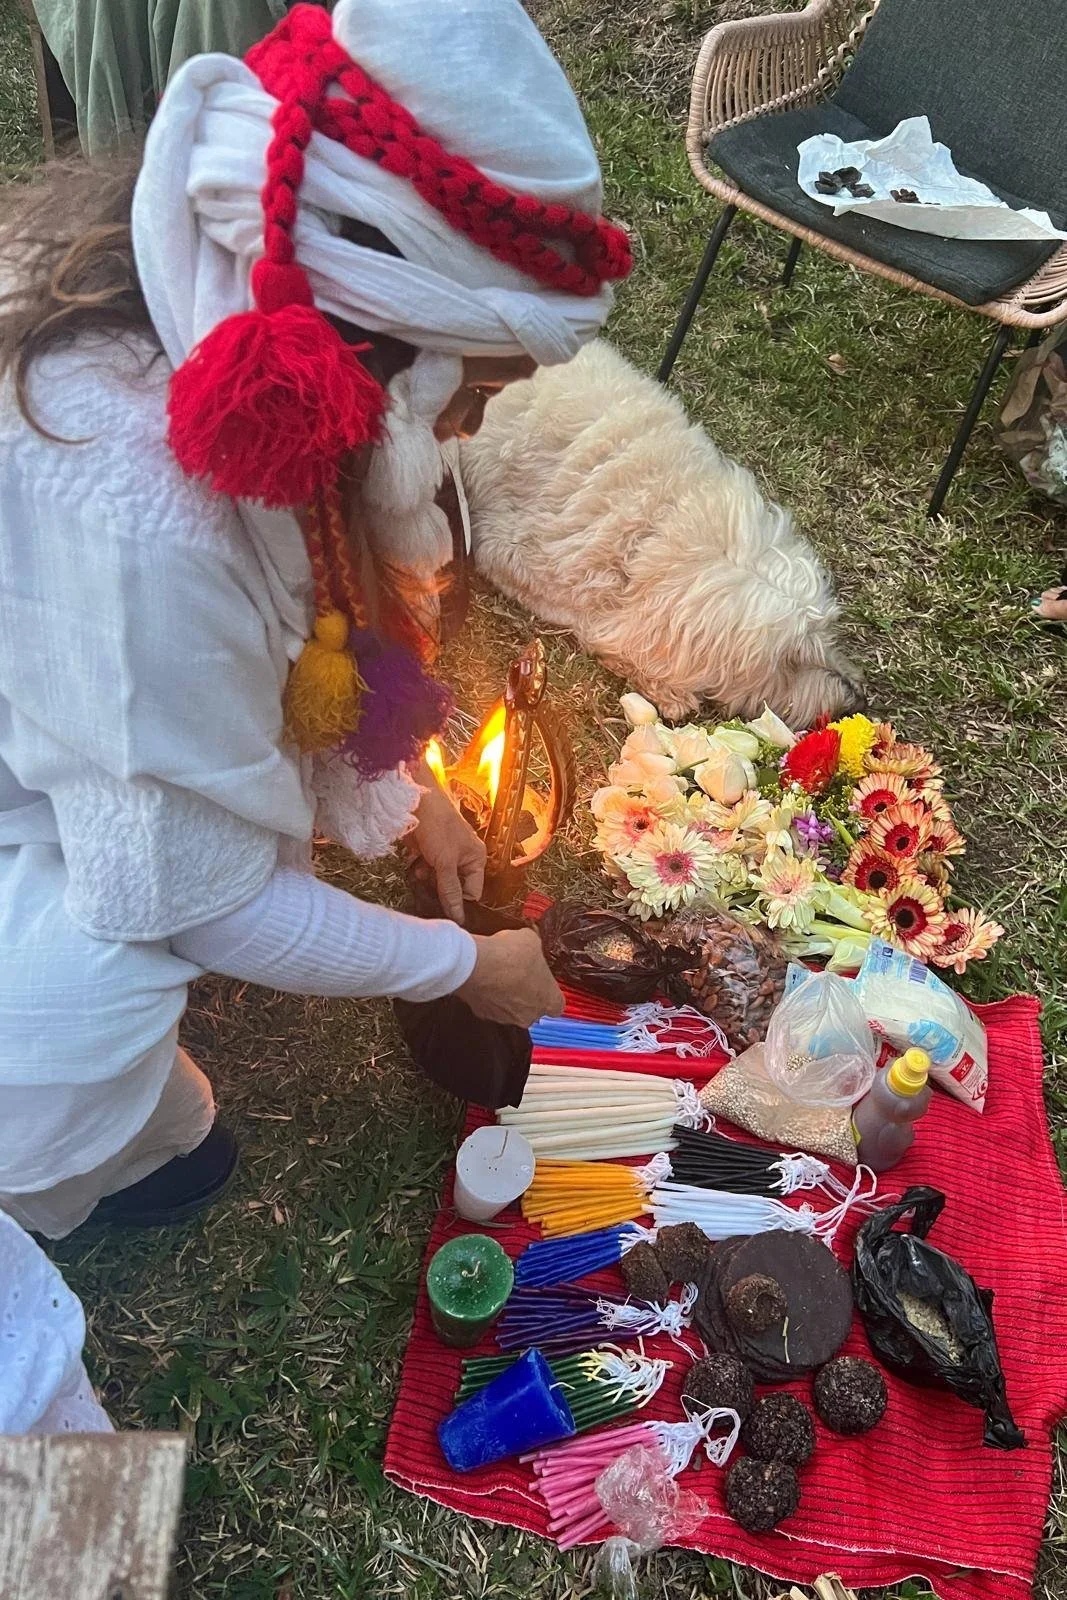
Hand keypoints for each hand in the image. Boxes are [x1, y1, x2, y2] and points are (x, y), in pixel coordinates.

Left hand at [411, 761, 485, 922]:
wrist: (415, 799)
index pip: (472, 892)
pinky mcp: (430, 851)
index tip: (444, 909)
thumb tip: (458, 918)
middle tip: (429, 888)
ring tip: (421, 872)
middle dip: (441, 889)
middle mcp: (464, 858)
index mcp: (476, 859)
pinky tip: (415, 865)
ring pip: (439, 880)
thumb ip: (450, 890)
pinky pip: (427, 870)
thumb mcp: (445, 862)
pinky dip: (420, 870)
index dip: (459, 902)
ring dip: (428, 880)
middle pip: (455, 887)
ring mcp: (446, 854)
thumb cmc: (437, 827)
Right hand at [457, 930, 564, 1027]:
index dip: (549, 993)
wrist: (476, 964)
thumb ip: (536, 950)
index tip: (544, 983)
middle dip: (526, 993)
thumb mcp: (531, 941)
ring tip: (500, 973)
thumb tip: (529, 945)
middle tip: (520, 973)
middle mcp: (529, 1015)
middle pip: (533, 1008)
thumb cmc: (508, 956)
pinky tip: (486, 978)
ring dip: (507, 994)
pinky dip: (488, 994)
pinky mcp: (484, 1014)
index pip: (557, 1006)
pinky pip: (490, 1005)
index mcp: (548, 999)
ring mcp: (505, 1018)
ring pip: (510, 1009)